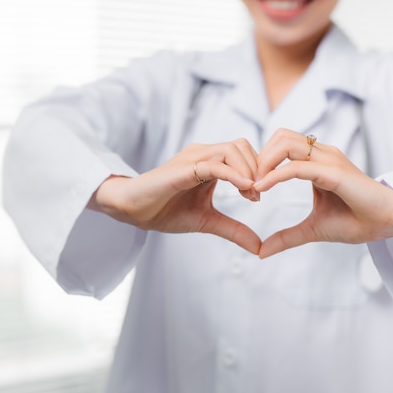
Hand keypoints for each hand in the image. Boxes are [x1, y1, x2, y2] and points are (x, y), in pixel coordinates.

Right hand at [88, 139, 262, 253]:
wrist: (133, 212)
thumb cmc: (165, 211)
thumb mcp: (207, 221)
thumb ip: (234, 230)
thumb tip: (259, 247)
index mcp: (210, 162)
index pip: (244, 153)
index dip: (257, 171)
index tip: (258, 196)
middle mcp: (203, 154)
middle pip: (242, 145)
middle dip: (257, 167)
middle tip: (257, 194)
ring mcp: (193, 157)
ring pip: (232, 150)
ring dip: (248, 169)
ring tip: (251, 194)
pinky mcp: (184, 167)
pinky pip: (215, 165)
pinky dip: (233, 174)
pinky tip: (244, 188)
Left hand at [254, 128, 392, 258]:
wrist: (388, 223)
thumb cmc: (357, 221)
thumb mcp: (313, 229)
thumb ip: (287, 236)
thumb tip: (261, 251)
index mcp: (317, 162)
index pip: (281, 146)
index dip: (261, 163)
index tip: (249, 189)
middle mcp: (322, 154)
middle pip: (279, 136)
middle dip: (258, 158)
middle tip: (248, 185)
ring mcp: (329, 160)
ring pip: (286, 143)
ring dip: (264, 162)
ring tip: (254, 187)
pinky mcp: (334, 172)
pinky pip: (298, 166)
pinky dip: (275, 175)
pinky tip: (262, 189)